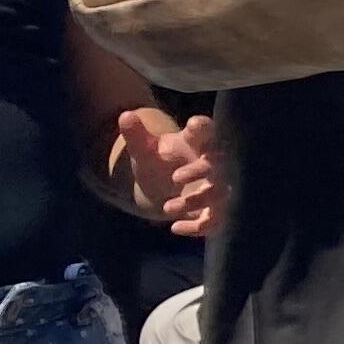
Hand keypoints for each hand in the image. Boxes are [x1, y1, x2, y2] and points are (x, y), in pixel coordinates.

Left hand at [110, 107, 223, 235]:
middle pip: (217, 163)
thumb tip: (124, 115)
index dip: (202, 126)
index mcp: (196, 142)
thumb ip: (136, 135)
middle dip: (199, 170)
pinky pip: (215, 220)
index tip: (192, 124)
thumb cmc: (160, 161)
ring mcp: (216, 186)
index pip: (205, 129)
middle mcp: (212, 162)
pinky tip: (175, 228)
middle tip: (175, 178)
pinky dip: (197, 227)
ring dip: (196, 201)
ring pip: (219, 193)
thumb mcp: (145, 149)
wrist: (163, 187)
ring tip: (167, 207)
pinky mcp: (214, 210)